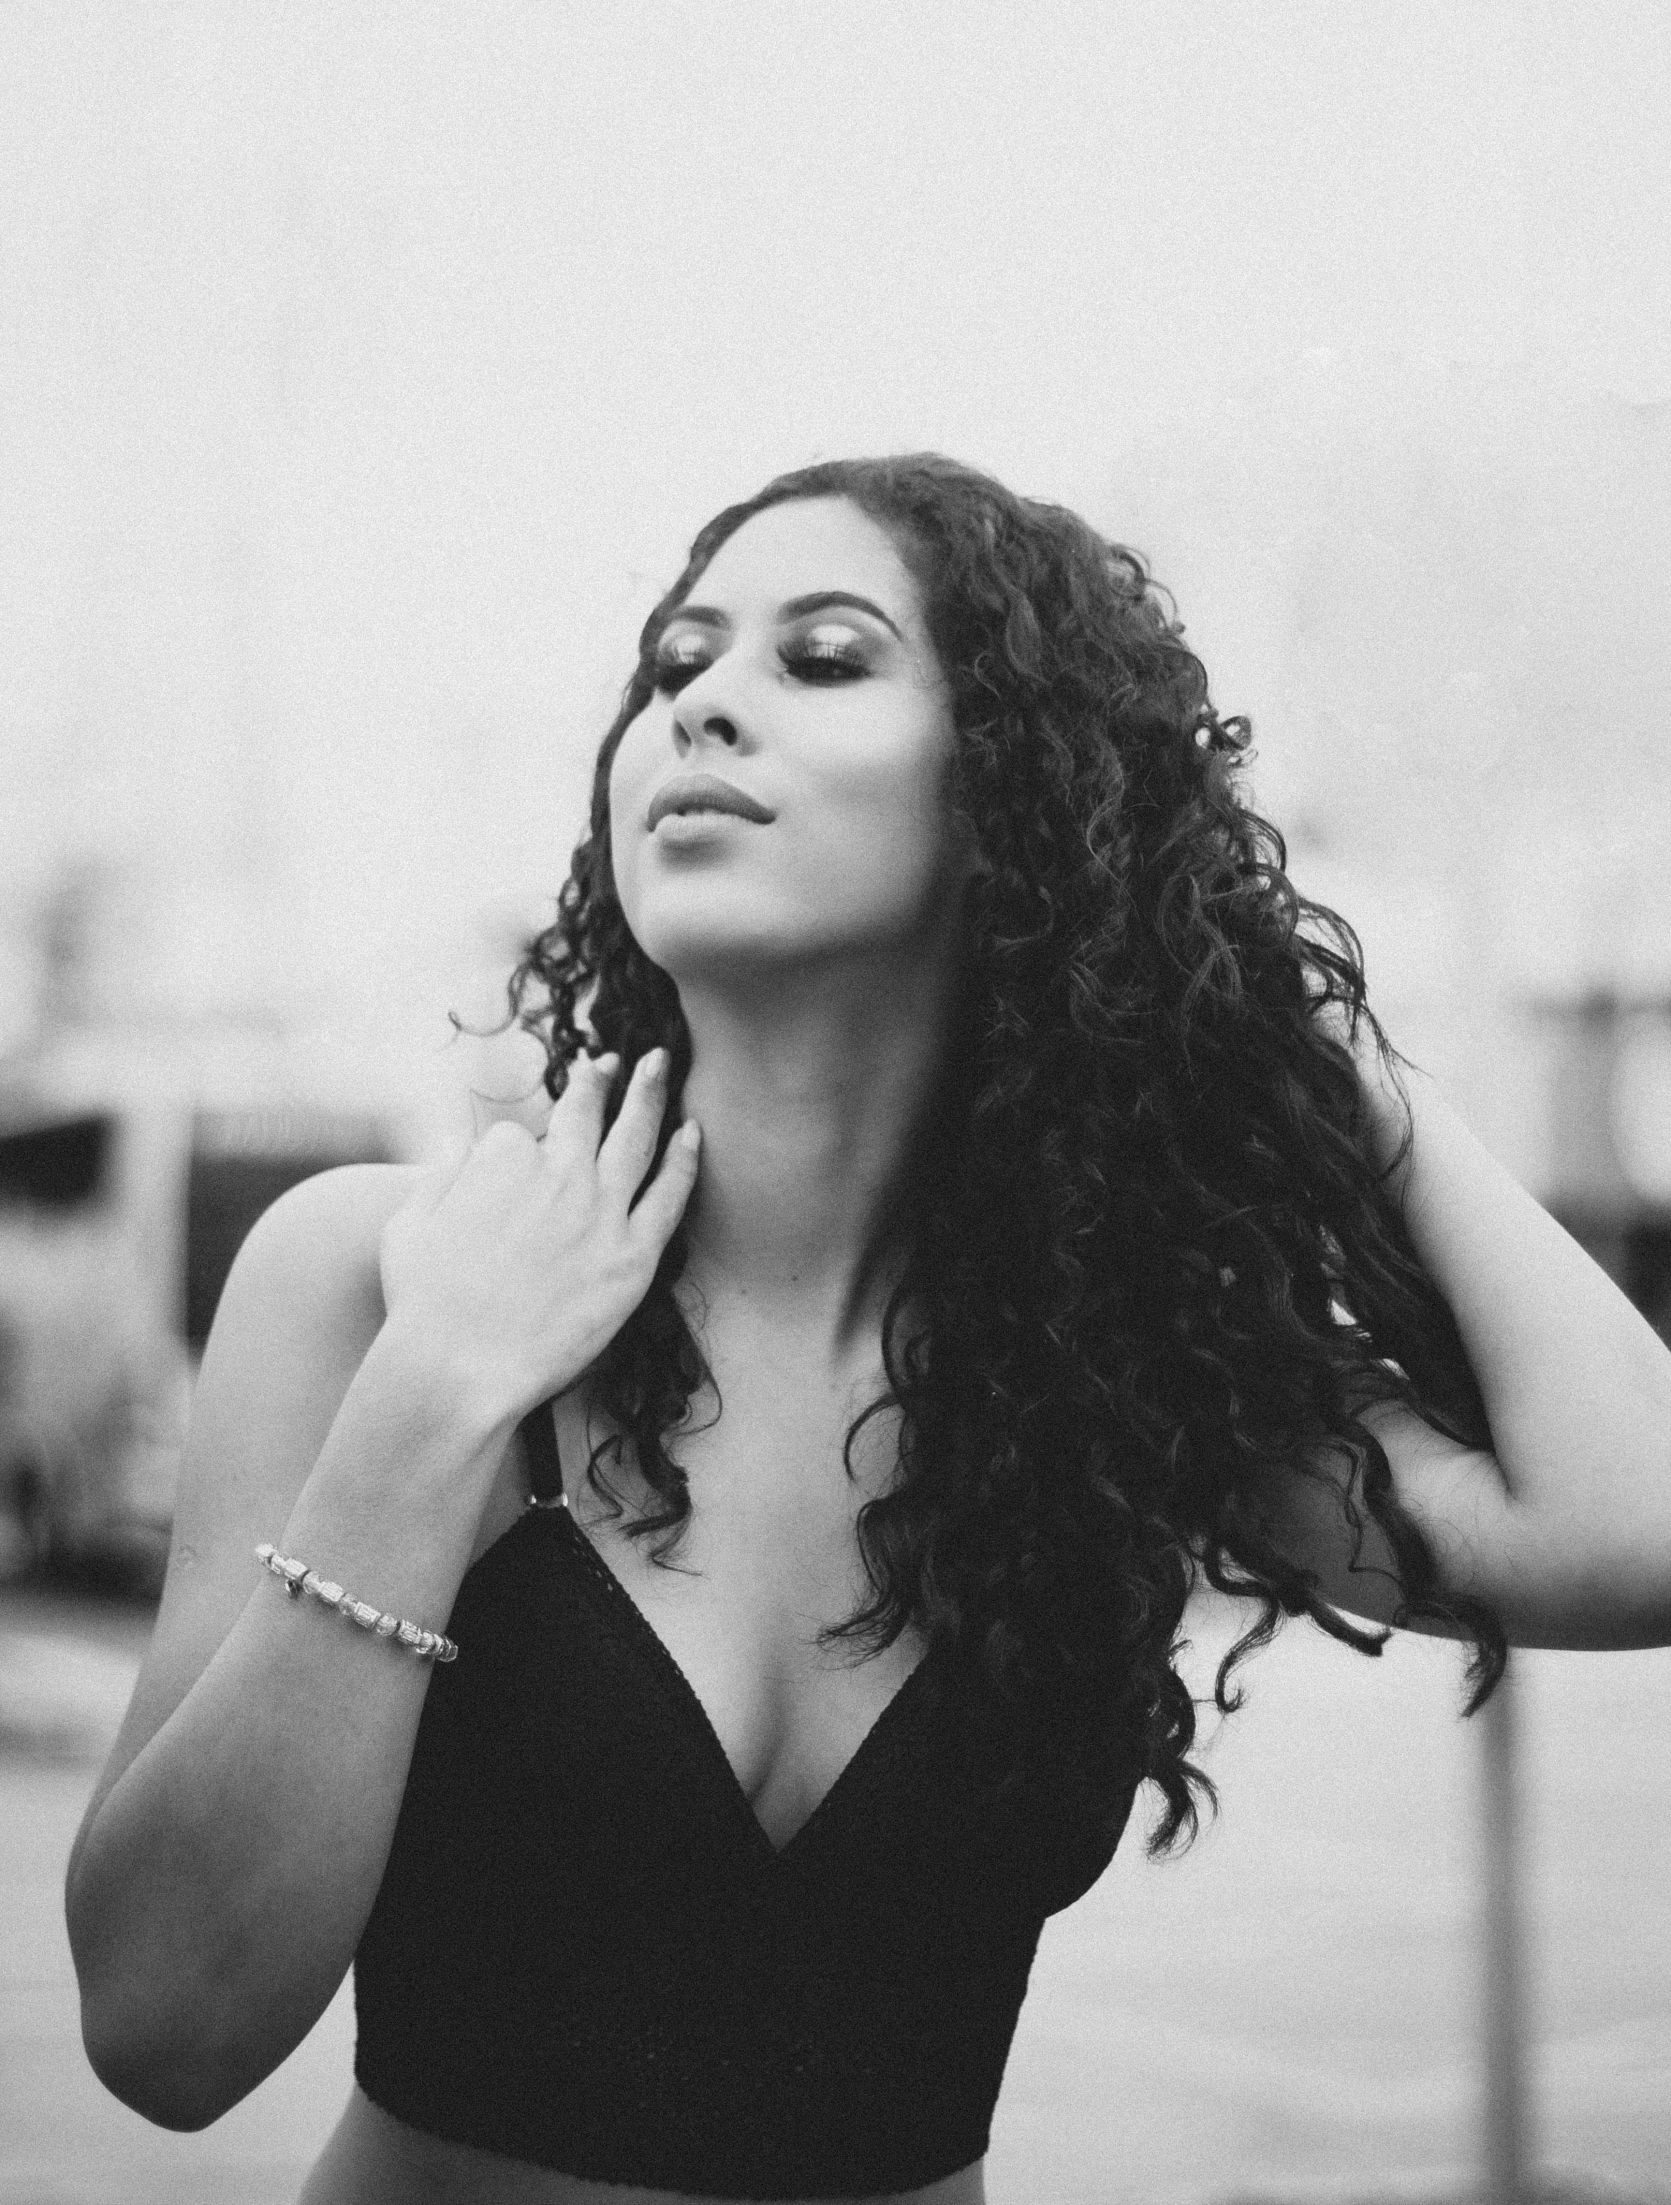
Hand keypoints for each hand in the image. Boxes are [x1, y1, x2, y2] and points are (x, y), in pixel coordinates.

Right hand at [377, 1050, 699, 1418]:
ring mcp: (602, 1211)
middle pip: (585, 1113)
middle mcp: (559, 1172)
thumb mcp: (409, 1224)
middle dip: (598, 1081)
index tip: (518, 1166)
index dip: (516, 1157)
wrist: (460, 1368)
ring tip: (661, 1064)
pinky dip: (684, 1159)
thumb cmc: (424, 1305)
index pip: (520, 1139)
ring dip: (650, 1093)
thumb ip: (441, 1176)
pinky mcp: (634, 1256)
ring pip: (635, 1137)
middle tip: (610, 1062)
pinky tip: (693, 1132)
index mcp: (504, 1158)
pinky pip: (669, 1195)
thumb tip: (462, 1147)